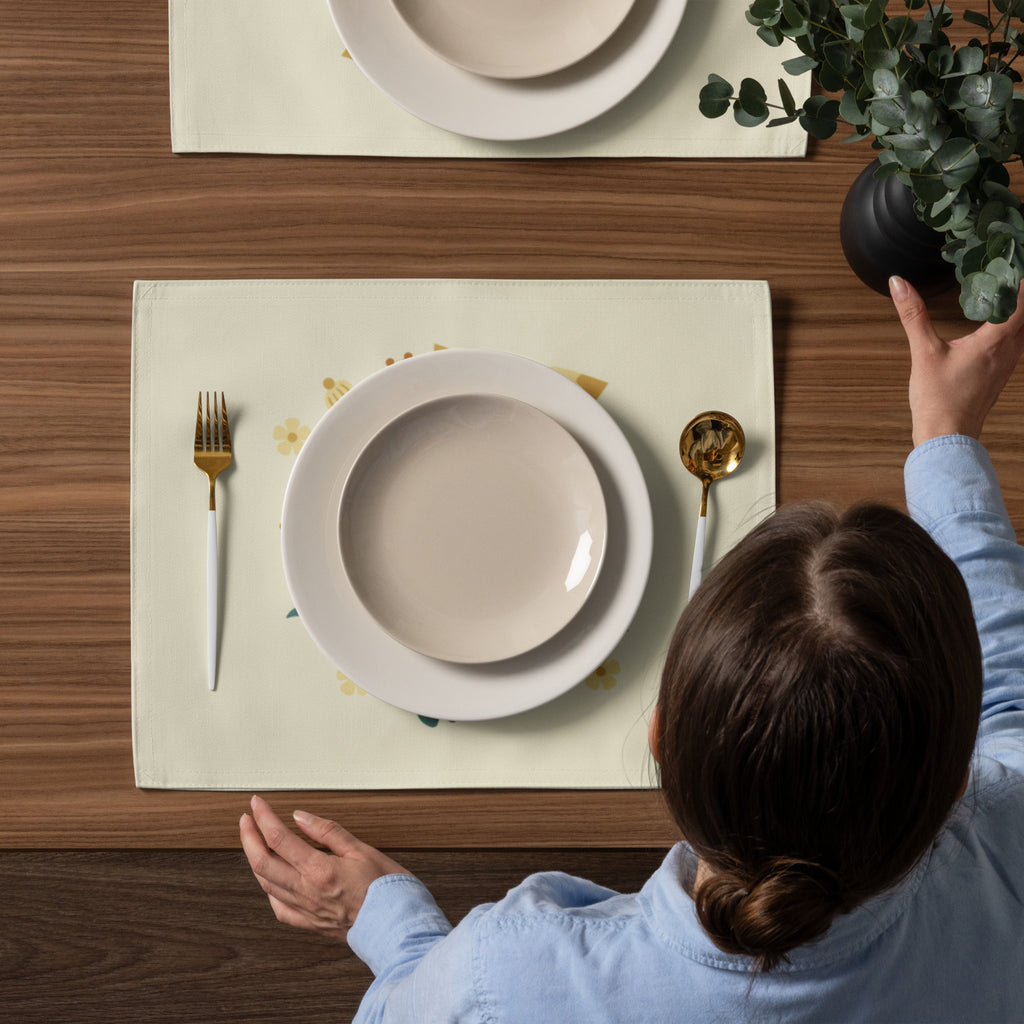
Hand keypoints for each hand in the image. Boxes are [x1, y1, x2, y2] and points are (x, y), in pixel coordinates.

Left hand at [239, 795, 412, 940]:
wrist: (398, 927)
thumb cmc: (387, 889)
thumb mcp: (362, 849)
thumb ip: (328, 832)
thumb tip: (301, 818)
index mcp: (319, 870)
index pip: (279, 838)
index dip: (264, 818)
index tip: (258, 804)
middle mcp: (307, 892)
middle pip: (262, 862)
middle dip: (249, 837)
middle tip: (246, 819)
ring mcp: (306, 910)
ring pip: (266, 885)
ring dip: (255, 860)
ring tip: (254, 843)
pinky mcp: (311, 924)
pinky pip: (279, 908)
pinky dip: (269, 890)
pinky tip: (271, 882)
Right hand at [890, 276, 1023, 446]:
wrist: (947, 438)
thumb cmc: (939, 401)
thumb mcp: (923, 353)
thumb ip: (913, 315)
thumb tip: (899, 284)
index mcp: (994, 342)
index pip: (1021, 301)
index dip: (1019, 279)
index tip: (1011, 260)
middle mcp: (1008, 351)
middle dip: (1020, 292)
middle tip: (1008, 271)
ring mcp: (1007, 364)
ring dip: (1019, 310)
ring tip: (1006, 291)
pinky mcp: (999, 375)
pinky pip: (1016, 342)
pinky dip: (1013, 326)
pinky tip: (997, 324)